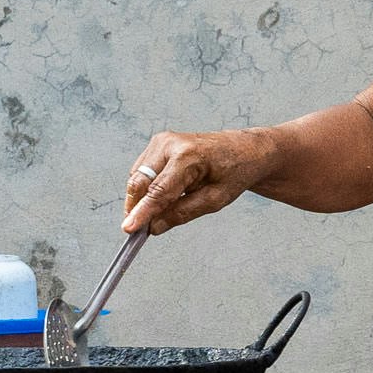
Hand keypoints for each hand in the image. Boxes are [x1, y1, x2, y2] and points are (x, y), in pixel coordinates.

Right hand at [122, 129, 267, 234]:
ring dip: (140, 198)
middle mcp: (169, 144)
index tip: (129, 229)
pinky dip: (145, 188)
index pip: (158, 190)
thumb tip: (153, 227)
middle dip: (136, 207)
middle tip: (137, 231)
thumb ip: (182, 213)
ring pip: (137, 177)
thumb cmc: (234, 171)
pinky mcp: (157, 144)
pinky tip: (160, 199)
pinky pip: (141, 171)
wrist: (243, 150)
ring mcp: (161, 141)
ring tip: (157, 214)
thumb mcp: (215, 200)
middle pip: (139, 181)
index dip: (142, 212)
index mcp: (188, 156)